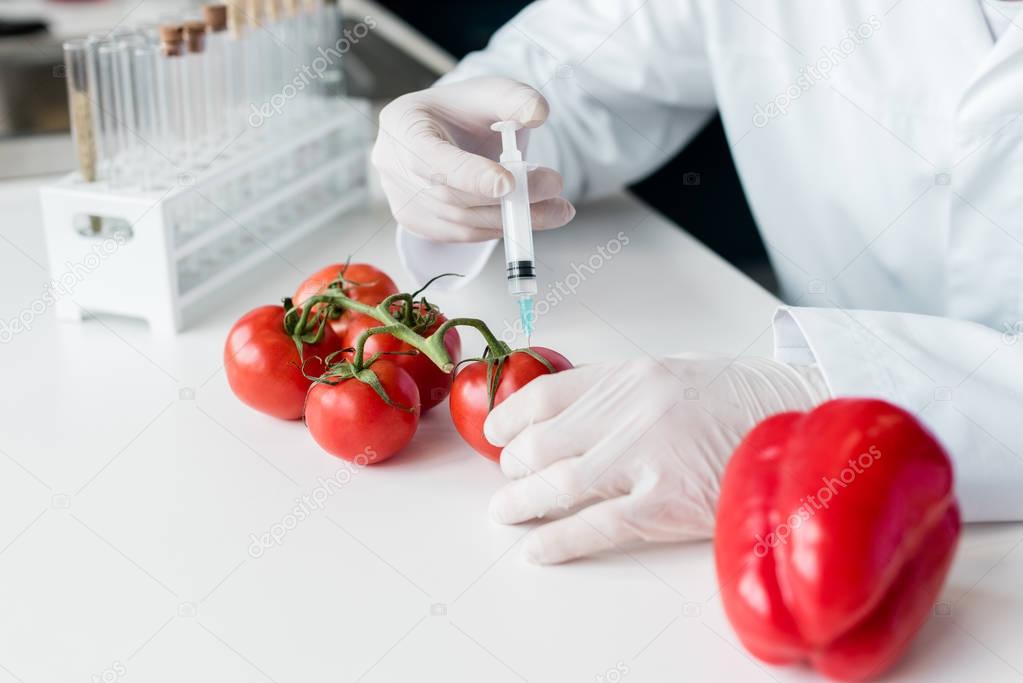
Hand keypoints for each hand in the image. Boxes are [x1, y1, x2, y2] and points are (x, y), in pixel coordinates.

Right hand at [371, 76, 575, 242]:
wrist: (449, 133)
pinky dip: (499, 228)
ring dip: (512, 219)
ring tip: (558, 208)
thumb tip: (539, 114)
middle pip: (450, 195)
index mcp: (402, 123)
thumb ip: (517, 98)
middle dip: (506, 198)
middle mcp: (393, 163)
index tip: (508, 184)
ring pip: (459, 221)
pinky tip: (529, 215)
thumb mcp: (493, 93)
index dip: (468, 174)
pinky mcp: (418, 222)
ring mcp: (401, 198)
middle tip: (553, 187)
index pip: (430, 157)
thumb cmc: (466, 111)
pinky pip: (462, 234)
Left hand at [483, 355, 830, 563]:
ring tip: (505, 513)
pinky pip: (595, 525)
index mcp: (630, 375)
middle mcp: (631, 411)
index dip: (510, 417)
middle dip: (514, 464)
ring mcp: (646, 456)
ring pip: (558, 483)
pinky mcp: (666, 503)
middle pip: (543, 441)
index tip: (496, 433)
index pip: (545, 392)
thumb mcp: (675, 373)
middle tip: (509, 478)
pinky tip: (537, 547)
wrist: (804, 423)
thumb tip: (571, 416)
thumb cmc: (742, 401)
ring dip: (522, 502)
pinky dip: (558, 539)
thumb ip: (622, 392)